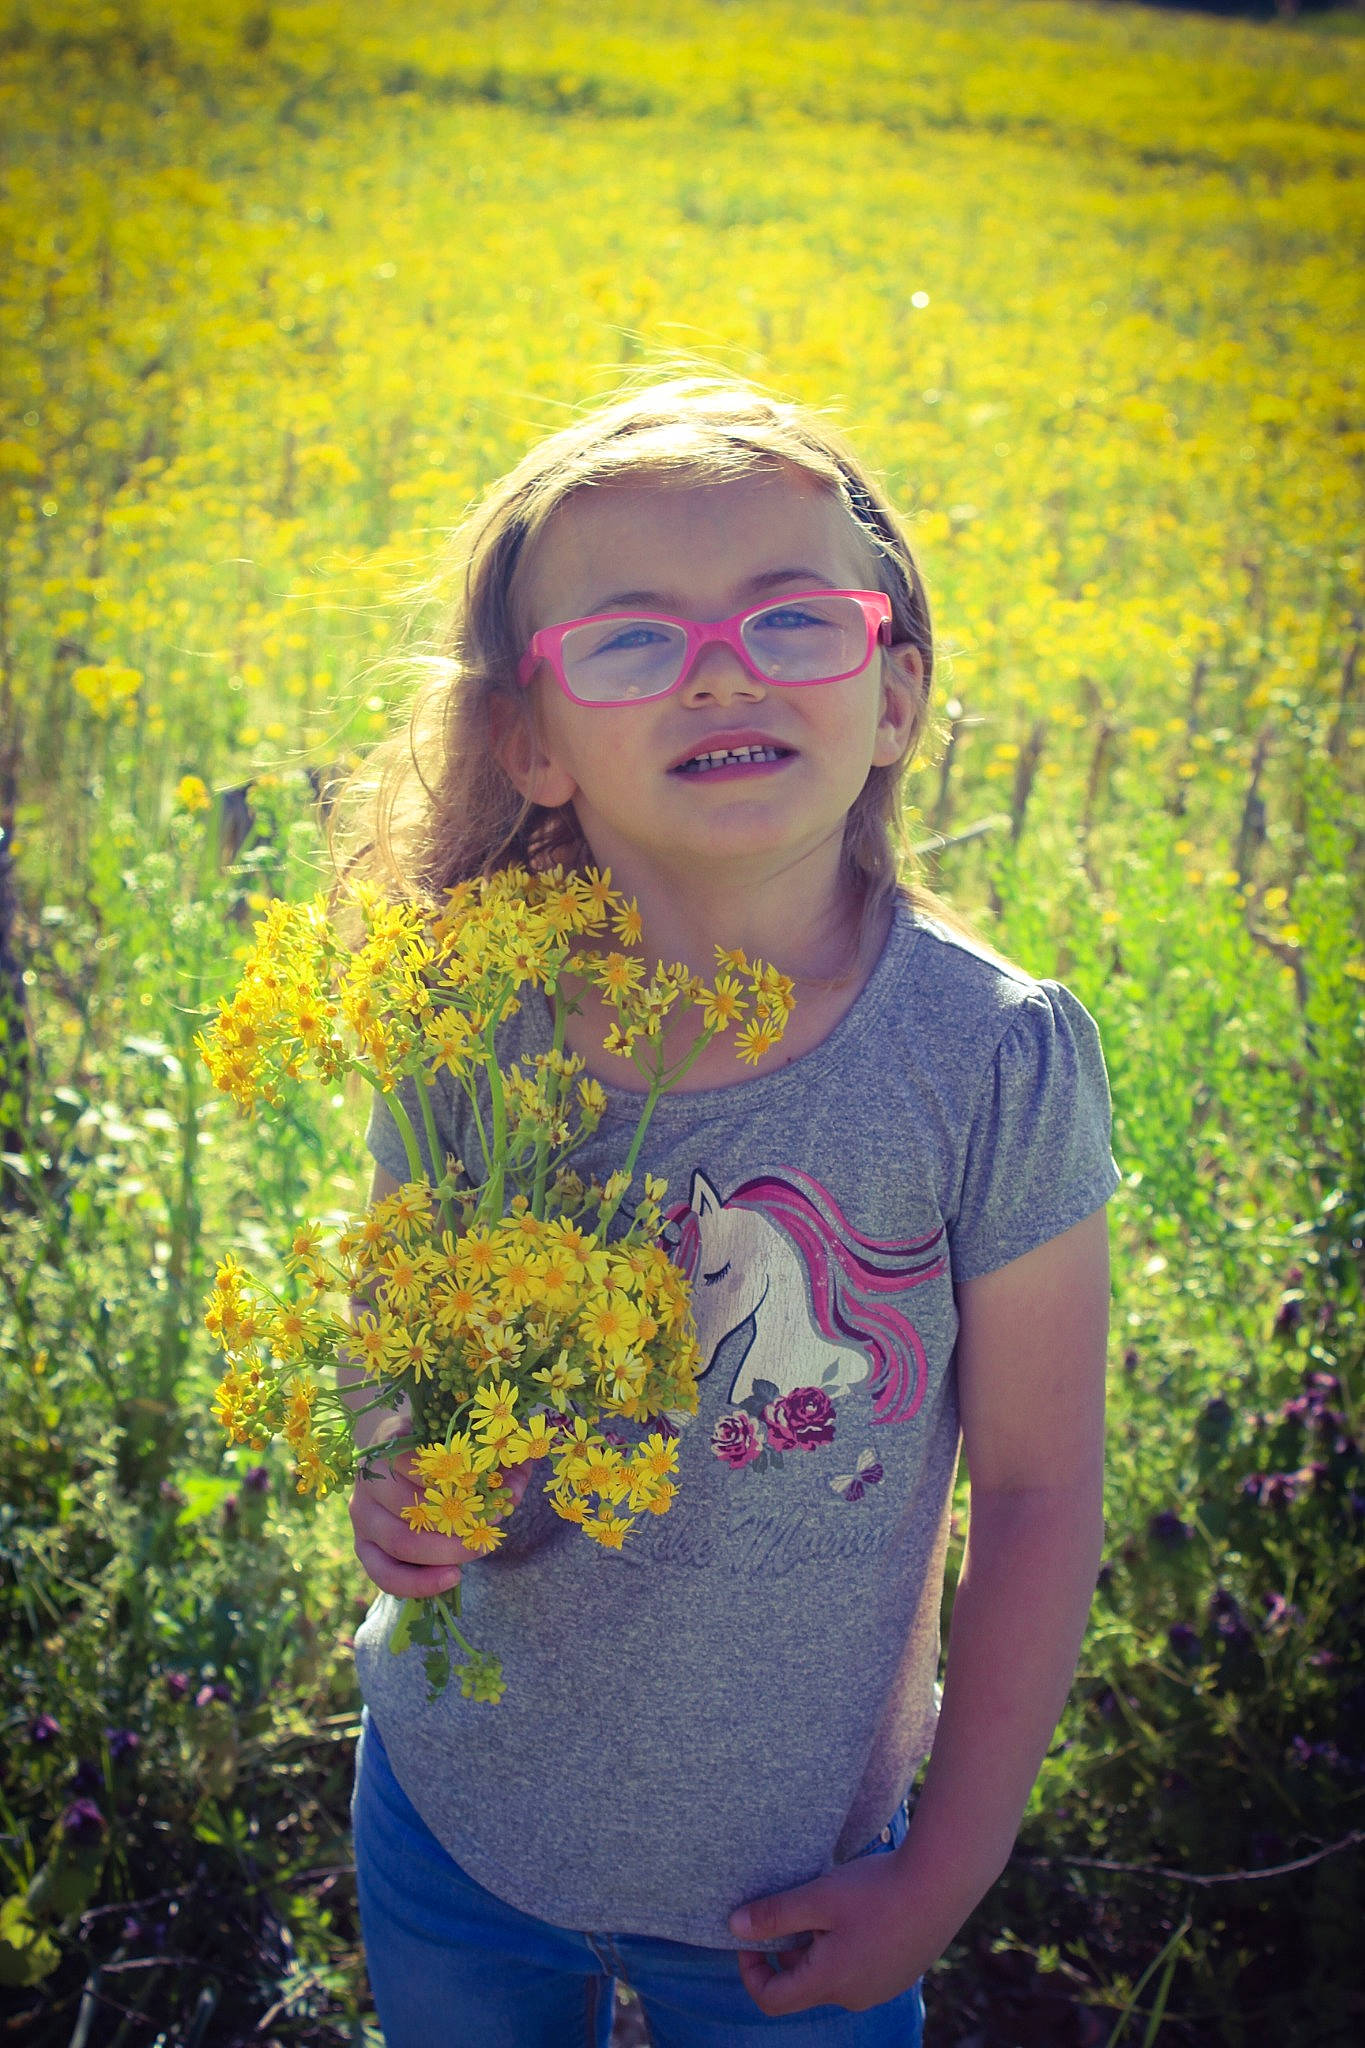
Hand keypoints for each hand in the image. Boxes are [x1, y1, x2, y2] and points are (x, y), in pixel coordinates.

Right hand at [348, 1404, 530, 1598]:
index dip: (458, 1481)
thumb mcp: (474, 1445)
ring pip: (399, 1543)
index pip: (420, 1462)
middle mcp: (369, 1476)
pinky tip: (452, 1578)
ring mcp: (361, 1513)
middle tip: (488, 1530)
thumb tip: (512, 1492)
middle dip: (457, 1525)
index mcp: (392, 1441)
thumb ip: (500, 1460)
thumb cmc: (446, 1451)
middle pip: (411, 1507)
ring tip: (477, 1551)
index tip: (489, 1490)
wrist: (409, 1463)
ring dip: (444, 1553)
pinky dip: (419, 1584)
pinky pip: (384, 1574)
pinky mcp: (363, 1545)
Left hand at [728, 1851, 942, 2017]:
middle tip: (797, 1906)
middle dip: (789, 1948)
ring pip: (832, 1974)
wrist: (942, 1883)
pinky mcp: (900, 1973)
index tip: (752, 1935)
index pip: (772, 1999)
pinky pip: (859, 1967)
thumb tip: (733, 1927)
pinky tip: (860, 1908)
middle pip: (803, 1984)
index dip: (752, 1970)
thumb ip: (774, 1915)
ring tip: (830, 1902)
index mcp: (829, 1982)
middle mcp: (854, 1995)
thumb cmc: (876, 1890)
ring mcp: (881, 1987)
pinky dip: (846, 1944)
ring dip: (819, 1944)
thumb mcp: (818, 1897)